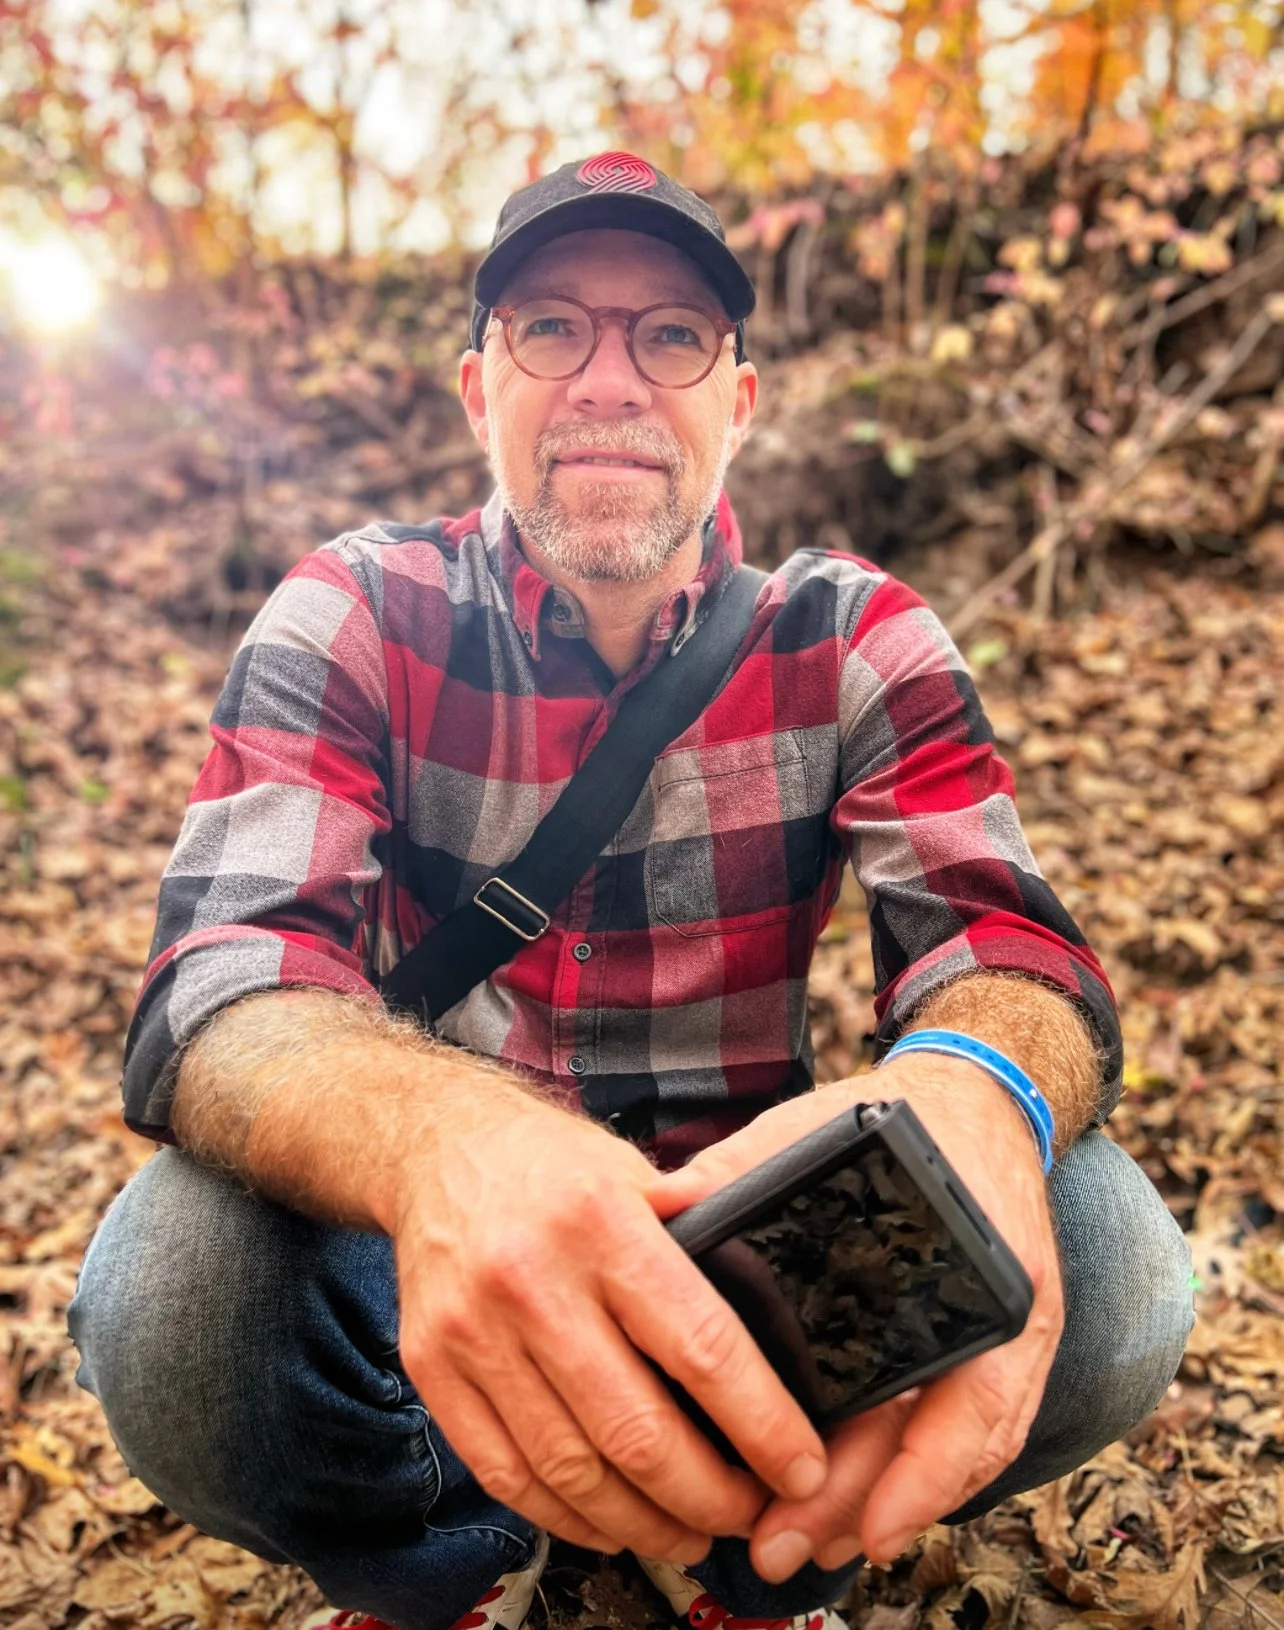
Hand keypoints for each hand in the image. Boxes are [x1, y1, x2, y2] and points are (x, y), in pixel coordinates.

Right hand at [390, 1090, 828, 1564]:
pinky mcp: (431, 1369)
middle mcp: (531, 1280)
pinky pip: (506, 1475)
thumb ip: (701, 1226)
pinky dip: (568, 1517)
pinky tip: (612, 1523)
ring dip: (645, 1524)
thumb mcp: (632, 1169)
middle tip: (752, 1513)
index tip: (802, 1467)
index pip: (700, 1346)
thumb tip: (784, 1295)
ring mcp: (473, 1331)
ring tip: (692, 1533)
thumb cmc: (551, 1163)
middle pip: (636, 1431)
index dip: (762, 1424)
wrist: (435, 1149)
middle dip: (711, 1496)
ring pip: (571, 1471)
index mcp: (600, 1222)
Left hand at [648, 1057, 1063, 1578]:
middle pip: (945, 1441)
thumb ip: (746, 1168)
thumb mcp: (822, 1130)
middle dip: (863, 1506)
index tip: (859, 1526)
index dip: (913, 1476)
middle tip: (780, 1549)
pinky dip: (915, 1474)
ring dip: (886, 1503)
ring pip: (960, 1451)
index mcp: (972, 1264)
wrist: (979, 1099)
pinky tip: (861, 1507)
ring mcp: (1006, 1337)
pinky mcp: (992, 1347)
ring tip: (807, 1545)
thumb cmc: (900, 1118)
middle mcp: (1004, 1316)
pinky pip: (966, 1431)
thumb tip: (663, 1207)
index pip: (958, 1397)